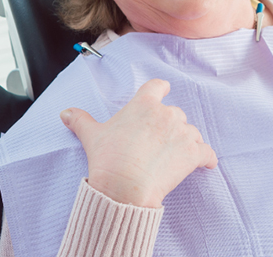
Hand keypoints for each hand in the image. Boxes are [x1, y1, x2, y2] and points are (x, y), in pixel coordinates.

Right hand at [59, 79, 217, 207]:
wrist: (124, 185)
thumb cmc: (108, 159)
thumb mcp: (92, 136)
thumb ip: (80, 121)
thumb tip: (65, 113)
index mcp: (144, 104)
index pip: (157, 86)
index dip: (161, 89)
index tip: (163, 92)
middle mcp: (166, 113)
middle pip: (174, 113)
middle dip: (169, 126)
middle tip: (157, 143)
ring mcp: (182, 132)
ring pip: (191, 132)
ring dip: (186, 142)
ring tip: (173, 158)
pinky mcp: (193, 153)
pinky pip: (207, 153)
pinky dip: (207, 159)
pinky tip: (206, 165)